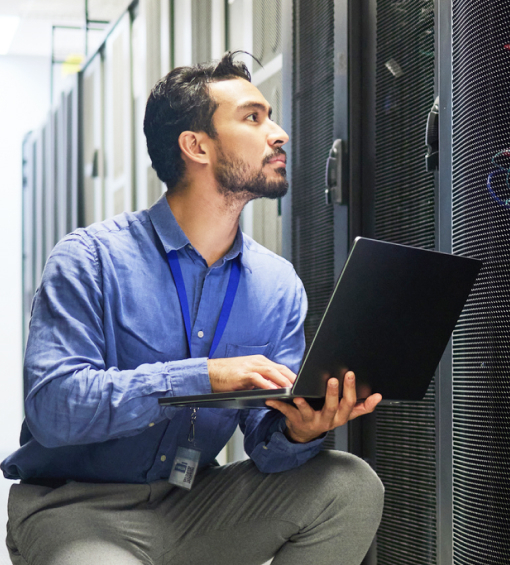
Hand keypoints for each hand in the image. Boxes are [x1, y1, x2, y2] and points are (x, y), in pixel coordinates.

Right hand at [207, 355, 295, 392]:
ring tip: (291, 388)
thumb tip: (274, 389)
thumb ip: (261, 381)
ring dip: (282, 380)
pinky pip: (257, 378)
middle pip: (279, 368)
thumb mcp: (248, 377)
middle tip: (302, 386)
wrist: (210, 373)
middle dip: (291, 377)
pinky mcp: (242, 374)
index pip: (280, 367)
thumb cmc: (229, 376)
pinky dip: (266, 384)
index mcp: (260, 361)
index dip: (291, 375)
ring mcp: (250, 367)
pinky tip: (273, 390)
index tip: (301, 383)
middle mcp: (257, 362)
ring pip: (271, 371)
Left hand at [265, 371, 381, 442]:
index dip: (356, 394)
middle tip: (332, 379)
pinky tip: (273, 399)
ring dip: (305, 404)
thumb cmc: (325, 416)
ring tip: (301, 394)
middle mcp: (328, 420)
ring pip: (310, 413)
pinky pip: (287, 412)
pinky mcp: (296, 421)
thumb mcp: (344, 413)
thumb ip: (361, 406)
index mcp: (341, 416)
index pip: (352, 405)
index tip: (357, 380)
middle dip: (333, 394)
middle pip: (333, 407)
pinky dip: (280, 405)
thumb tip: (378, 396)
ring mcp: (312, 421)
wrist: (305, 433)